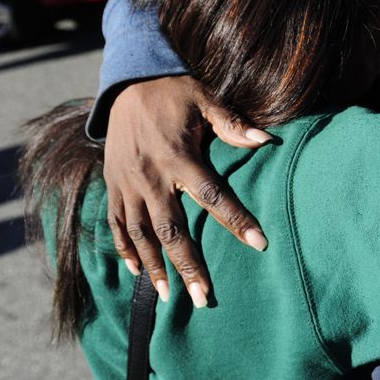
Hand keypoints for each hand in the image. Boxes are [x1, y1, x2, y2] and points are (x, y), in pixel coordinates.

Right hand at [103, 75, 270, 305]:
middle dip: (188, 266)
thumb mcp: (205, 99)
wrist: (126, 82)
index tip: (259, 243)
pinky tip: (137, 271)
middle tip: (205, 297)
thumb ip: (233, 124)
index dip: (237, 221)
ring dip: (155, 267)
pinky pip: (117, 223)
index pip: (213, 195)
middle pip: (172, 230)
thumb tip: (266, 140)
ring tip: (169, 297)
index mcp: (179, 156)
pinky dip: (125, 248)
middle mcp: (151, 175)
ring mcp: (128, 183)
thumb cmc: (174, 91)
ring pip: (141, 234)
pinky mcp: (113, 184)